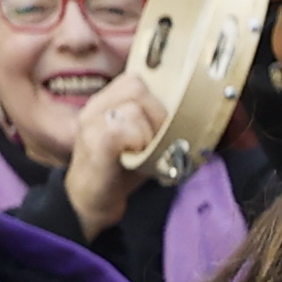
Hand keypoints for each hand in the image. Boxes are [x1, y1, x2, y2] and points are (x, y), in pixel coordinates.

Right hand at [57, 68, 163, 231]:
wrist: (91, 202)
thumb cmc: (120, 171)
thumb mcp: (141, 140)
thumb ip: (154, 122)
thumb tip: (190, 113)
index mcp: (105, 103)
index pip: (135, 80)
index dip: (155, 100)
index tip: (159, 126)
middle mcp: (95, 107)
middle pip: (137, 87)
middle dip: (156, 115)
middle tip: (154, 141)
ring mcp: (91, 122)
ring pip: (134, 106)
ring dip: (149, 131)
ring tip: (143, 150)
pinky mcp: (94, 140)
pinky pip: (125, 126)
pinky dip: (139, 141)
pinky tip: (134, 156)